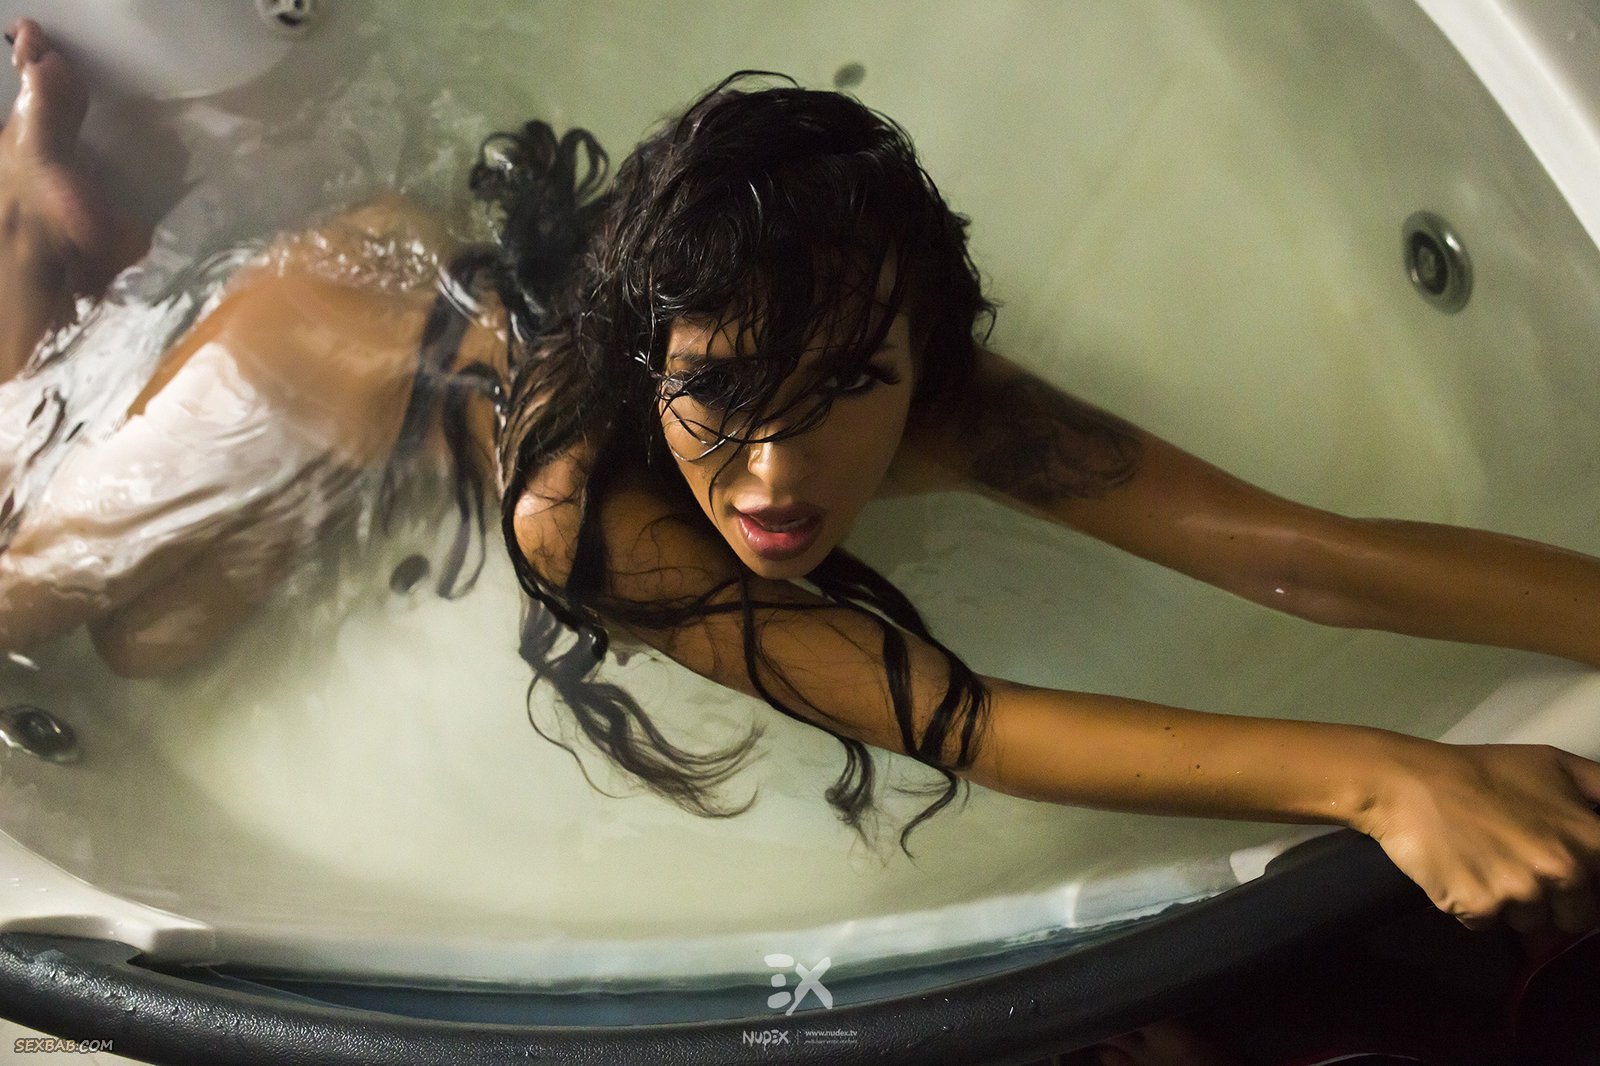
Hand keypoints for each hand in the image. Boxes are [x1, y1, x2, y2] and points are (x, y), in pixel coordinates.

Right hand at [1352, 739, 1599, 935]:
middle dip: (1551, 900)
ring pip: (1530, 924)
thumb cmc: (1483, 770)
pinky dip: (1475, 906)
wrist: (1407, 781)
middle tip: (1517, 864)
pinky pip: (1488, 926)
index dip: (1585, 886)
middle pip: (1573, 918)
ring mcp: (1520, 894)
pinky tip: (1461, 871)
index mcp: (1590, 840)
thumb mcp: (1557, 765)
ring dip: (1510, 904)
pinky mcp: (1478, 908)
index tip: (1561, 876)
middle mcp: (1563, 872)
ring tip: (1484, 862)